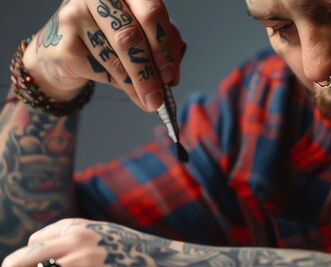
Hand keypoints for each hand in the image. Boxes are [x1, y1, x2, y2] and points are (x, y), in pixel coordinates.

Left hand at [2, 218, 167, 266]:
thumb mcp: (100, 233)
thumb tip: (39, 248)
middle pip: (25, 258)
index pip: (35, 241)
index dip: (29, 256)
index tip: (28, 264)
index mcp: (77, 226)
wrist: (158, 259)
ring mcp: (80, 262)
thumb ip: (74, 236)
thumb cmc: (128, 248)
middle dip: (15, 266)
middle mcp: (75, 242)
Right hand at [22, 0, 184, 110]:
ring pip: (115, 56)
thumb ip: (165, 45)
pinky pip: (98, 68)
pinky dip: (118, 85)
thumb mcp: (147, 29)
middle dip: (150, 71)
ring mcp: (73, 11)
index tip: (171, 75)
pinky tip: (128, 90)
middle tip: (160, 97)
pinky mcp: (61, 39)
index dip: (164, 47)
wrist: (66, 43)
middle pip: (131, 34)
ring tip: (149, 100)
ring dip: (136, 84)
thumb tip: (171, 77)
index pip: (152, 11)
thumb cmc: (115, 30)